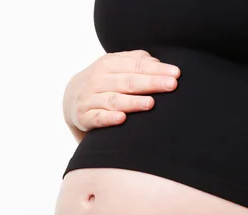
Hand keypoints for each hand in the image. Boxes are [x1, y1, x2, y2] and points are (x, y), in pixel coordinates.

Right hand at [63, 49, 179, 132]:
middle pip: (128, 81)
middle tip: (172, 86)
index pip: (137, 65)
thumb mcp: (117, 67)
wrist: (71, 99)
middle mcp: (98, 79)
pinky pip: (97, 118)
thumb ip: (138, 62)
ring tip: (151, 104)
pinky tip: (122, 119)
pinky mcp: (83, 117)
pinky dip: (109, 118)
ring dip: (132, 102)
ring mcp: (90, 98)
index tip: (176, 74)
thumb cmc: (105, 82)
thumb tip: (160, 64)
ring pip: (114, 100)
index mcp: (109, 64)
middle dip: (151, 83)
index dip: (157, 69)